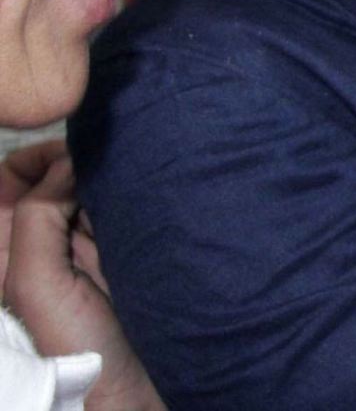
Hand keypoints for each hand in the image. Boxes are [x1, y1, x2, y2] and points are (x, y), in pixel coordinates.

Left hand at [0, 142, 165, 410]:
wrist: (140, 387)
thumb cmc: (79, 347)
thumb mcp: (35, 282)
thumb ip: (36, 219)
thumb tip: (67, 162)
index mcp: (9, 249)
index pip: (9, 178)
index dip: (35, 160)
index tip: (73, 157)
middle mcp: (46, 242)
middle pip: (53, 178)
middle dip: (80, 164)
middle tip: (112, 164)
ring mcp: (88, 247)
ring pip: (92, 191)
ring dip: (113, 181)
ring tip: (138, 180)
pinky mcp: (126, 252)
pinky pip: (127, 210)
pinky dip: (138, 199)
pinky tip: (153, 200)